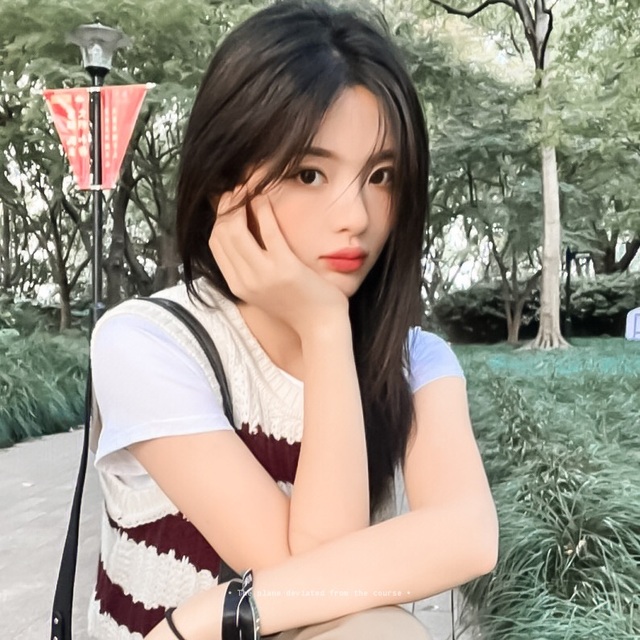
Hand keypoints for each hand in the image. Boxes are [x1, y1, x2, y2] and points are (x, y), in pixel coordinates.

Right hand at [209, 182, 348, 339]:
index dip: (219, 217)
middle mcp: (245, 280)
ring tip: (249, 188)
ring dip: (240, 202)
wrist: (321, 327)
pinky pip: (268, 230)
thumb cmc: (297, 305)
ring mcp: (263, 275)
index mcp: (237, 286)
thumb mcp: (265, 289)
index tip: (229, 202)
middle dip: (226, 205)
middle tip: (237, 188)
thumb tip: (245, 236)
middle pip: (221, 233)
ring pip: (236, 229)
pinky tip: (266, 197)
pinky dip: (263, 209)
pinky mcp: (284, 268)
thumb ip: (251, 267)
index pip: (215, 243)